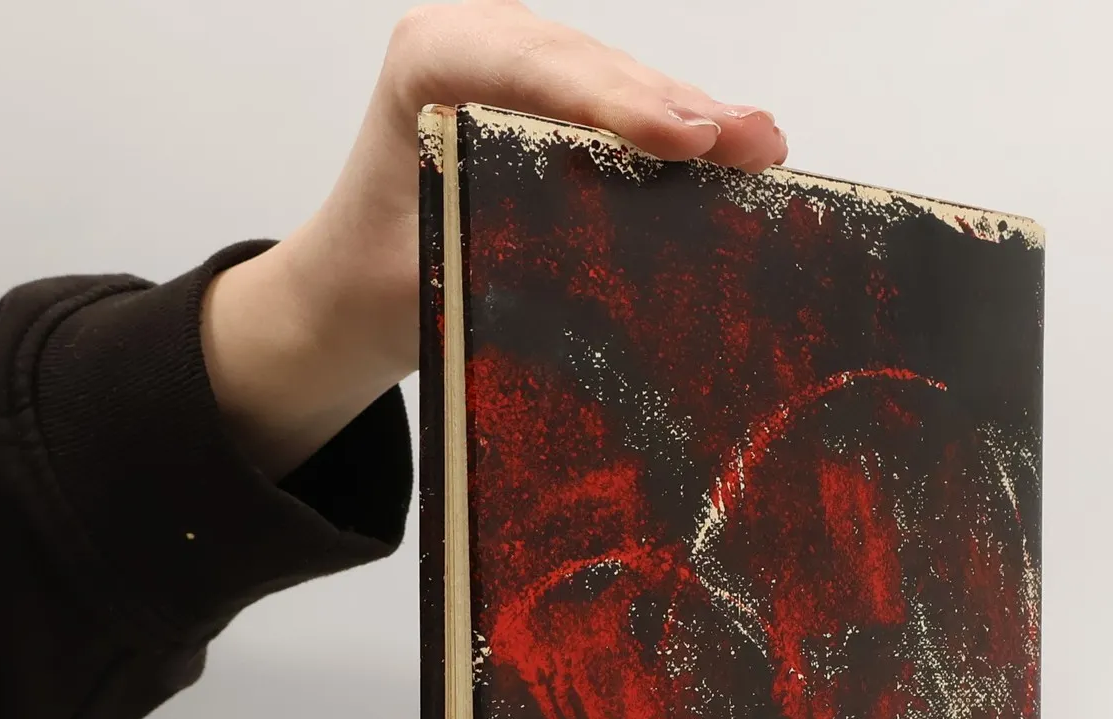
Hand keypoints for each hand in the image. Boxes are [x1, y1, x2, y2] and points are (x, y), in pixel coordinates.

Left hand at [202, 2, 788, 477]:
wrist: (351, 282)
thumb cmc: (382, 275)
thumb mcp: (429, 271)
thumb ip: (499, 253)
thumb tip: (601, 273)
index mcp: (425, 63)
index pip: (529, 70)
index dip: (613, 101)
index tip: (681, 138)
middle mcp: (471, 41)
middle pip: (590, 66)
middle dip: (672, 106)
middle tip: (747, 143)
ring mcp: (515, 60)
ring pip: (616, 78)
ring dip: (691, 115)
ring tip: (761, 146)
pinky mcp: (548, 94)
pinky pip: (619, 102)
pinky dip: (675, 129)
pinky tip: (734, 148)